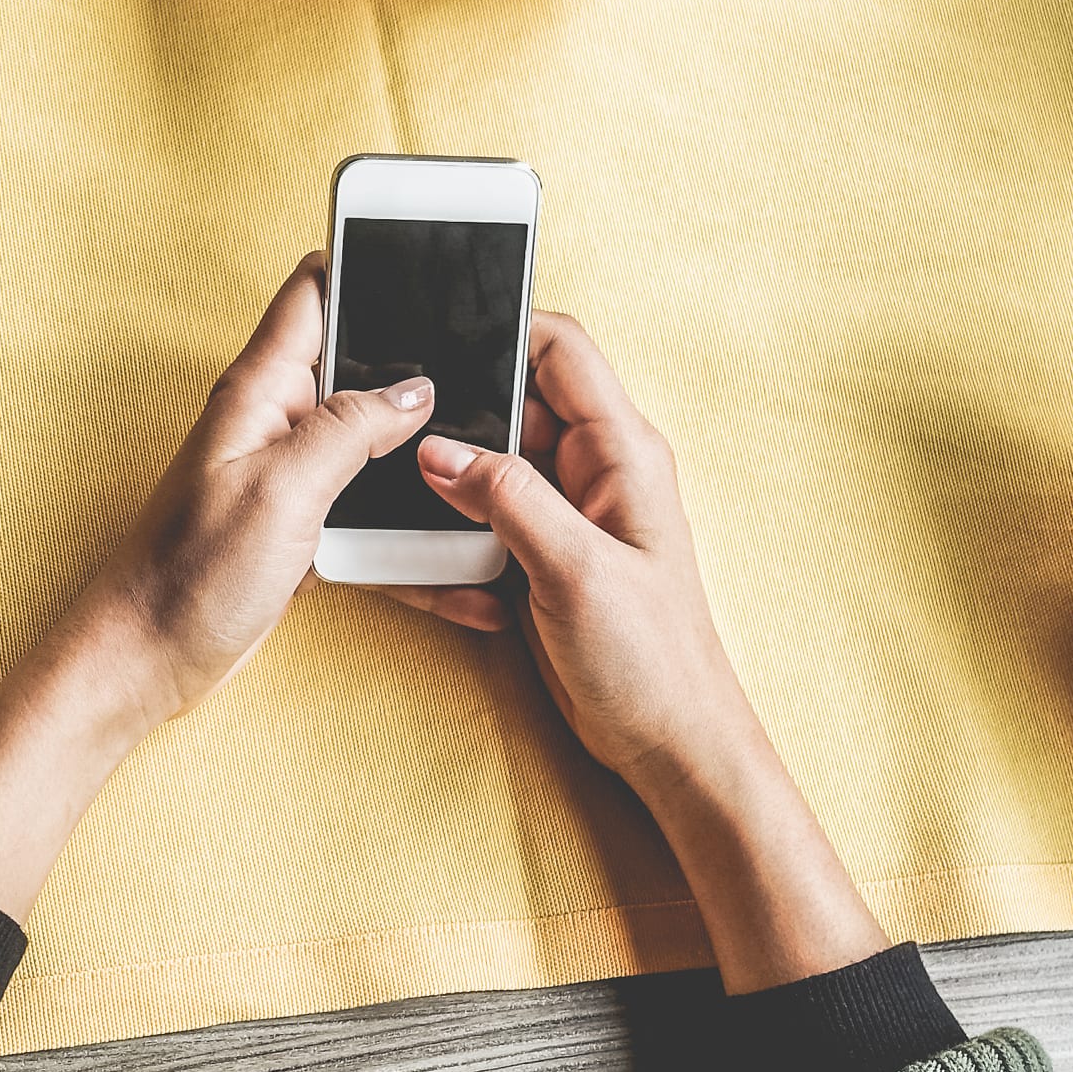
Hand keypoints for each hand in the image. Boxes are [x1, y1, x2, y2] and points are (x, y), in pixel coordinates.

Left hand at [0, 253, 426, 918]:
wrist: (144, 662)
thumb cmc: (186, 577)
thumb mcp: (279, 491)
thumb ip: (347, 429)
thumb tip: (414, 386)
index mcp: (258, 392)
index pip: (313, 294)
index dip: (365, 260)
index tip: (427, 245)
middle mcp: (274, 423)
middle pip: (357, 364)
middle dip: (420, 360)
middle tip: (492, 362)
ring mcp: (287, 476)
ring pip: (372, 442)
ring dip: (421, 450)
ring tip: (488, 457)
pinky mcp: (298, 528)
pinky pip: (367, 511)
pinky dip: (408, 529)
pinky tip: (454, 561)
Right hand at [400, 311, 883, 992]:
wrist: (670, 744)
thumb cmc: (652, 662)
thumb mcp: (575, 570)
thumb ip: (507, 499)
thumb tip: (439, 450)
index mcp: (622, 451)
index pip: (561, 350)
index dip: (502, 327)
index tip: (437, 327)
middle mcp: (595, 469)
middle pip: (513, 401)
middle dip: (459, 410)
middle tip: (402, 426)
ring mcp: (567, 511)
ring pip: (490, 460)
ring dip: (452, 479)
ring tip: (415, 499)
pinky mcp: (541, 552)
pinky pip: (485, 514)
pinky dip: (456, 529)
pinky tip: (437, 553)